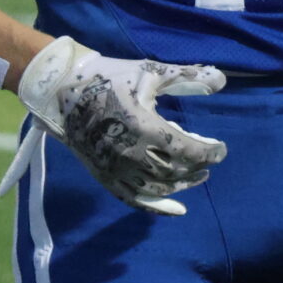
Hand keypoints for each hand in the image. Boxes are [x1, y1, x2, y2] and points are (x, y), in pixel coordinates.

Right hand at [0, 35, 226, 214]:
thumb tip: (222, 80)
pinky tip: (178, 209)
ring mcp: (116, 168)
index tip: (220, 149)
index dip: (210, 153)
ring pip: (159, 188)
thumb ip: (187, 77)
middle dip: (197, 167)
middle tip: (208, 160)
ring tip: (194, 176)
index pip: (189, 151)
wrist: (60, 90)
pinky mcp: (103, 175)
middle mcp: (131, 154)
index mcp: (144, 127)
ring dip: (182, 185)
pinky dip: (158, 207)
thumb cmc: (107, 77)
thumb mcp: (148, 73)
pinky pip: (134, 199)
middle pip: (177, 171)